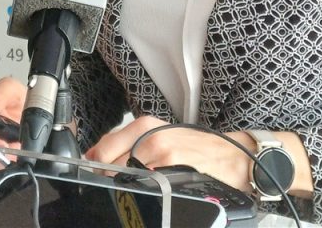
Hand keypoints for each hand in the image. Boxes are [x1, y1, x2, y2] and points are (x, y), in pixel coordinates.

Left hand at [84, 116, 254, 191]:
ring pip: (124, 178)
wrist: (230, 155)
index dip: (94, 166)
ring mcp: (161, 155)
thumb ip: (129, 146)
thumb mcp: (160, 136)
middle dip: (105, 179)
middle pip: (108, 166)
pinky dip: (141, 192)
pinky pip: (146, 187)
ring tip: (131, 190)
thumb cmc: (195, 147)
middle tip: (111, 187)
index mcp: (143, 127)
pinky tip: (149, 194)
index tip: (92, 176)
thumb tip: (95, 159)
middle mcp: (149, 137)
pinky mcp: (172, 173)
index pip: (101, 149)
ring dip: (122, 187)